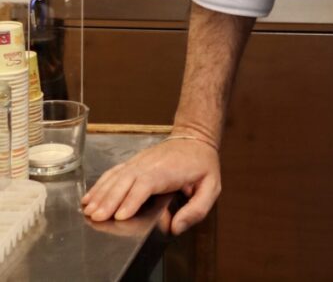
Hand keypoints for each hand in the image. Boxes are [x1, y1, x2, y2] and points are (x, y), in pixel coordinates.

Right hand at [81, 137, 219, 235]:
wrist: (195, 136)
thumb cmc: (202, 164)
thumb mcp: (211, 186)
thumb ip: (197, 209)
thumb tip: (176, 227)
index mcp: (168, 170)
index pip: (146, 184)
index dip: (132, 199)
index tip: (120, 215)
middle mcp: (150, 164)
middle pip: (126, 181)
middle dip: (110, 200)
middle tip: (97, 217)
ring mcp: (139, 161)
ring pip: (116, 176)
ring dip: (101, 193)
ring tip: (89, 210)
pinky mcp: (133, 162)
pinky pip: (113, 172)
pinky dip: (100, 184)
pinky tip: (89, 197)